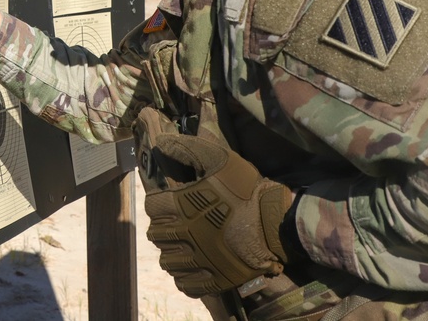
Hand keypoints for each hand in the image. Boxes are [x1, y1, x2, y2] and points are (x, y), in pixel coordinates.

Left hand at [133, 107, 292, 297]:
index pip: (152, 206)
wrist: (275, 221)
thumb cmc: (246, 188)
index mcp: (181, 205)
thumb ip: (187, 149)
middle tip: (177, 221)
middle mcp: (184, 234)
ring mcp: (198, 259)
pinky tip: (192, 265)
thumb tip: (160, 142)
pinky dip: (184, 276)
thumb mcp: (218, 158)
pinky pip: (185, 284)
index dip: (159, 201)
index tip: (170, 200)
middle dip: (163, 225)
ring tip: (184, 243)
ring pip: (167, 260)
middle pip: (156, 234)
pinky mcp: (213, 279)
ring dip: (172, 251)